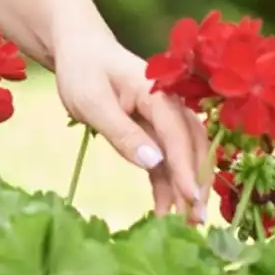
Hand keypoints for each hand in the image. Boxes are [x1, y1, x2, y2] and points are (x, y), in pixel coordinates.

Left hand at [52, 30, 210, 221]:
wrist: (78, 50)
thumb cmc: (82, 70)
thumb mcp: (93, 102)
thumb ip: (123, 132)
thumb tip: (154, 163)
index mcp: (158, 92)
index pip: (178, 134)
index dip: (186, 168)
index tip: (192, 199)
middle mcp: (169, 105)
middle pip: (193, 147)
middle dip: (196, 183)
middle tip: (196, 221)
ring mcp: (163, 118)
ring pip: (184, 156)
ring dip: (186, 188)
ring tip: (186, 224)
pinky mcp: (153, 131)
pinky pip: (166, 160)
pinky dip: (167, 184)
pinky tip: (165, 210)